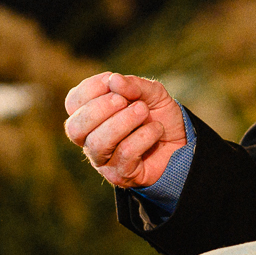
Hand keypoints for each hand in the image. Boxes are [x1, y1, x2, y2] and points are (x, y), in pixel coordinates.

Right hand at [63, 72, 188, 188]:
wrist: (182, 143)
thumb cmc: (158, 116)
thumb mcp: (151, 93)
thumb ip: (134, 85)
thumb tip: (114, 80)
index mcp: (90, 116)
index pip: (73, 103)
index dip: (91, 89)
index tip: (113, 80)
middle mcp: (90, 140)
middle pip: (75, 128)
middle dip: (100, 108)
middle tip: (124, 101)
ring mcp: (103, 160)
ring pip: (98, 143)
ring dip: (123, 122)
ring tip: (143, 111)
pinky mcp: (120, 174)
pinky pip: (125, 153)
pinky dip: (143, 136)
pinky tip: (157, 129)